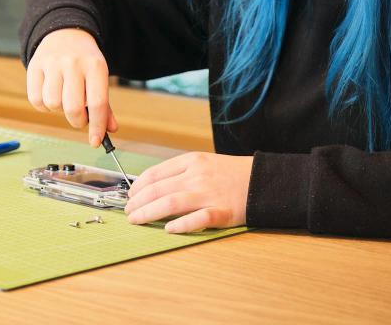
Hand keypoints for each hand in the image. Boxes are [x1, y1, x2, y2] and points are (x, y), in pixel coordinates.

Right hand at [26, 28, 117, 146]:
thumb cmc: (86, 61)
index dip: (97, 126)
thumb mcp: (100, 76)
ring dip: (58, 110)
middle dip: (77, 121)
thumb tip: (110, 130)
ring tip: (64, 99)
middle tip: (79, 118)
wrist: (66, 32)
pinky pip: (36, 99)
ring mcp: (52, 63)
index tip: (96, 142)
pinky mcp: (35, 65)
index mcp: (96, 66)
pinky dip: (43, 106)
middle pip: (73, 108)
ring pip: (52, 104)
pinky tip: (51, 95)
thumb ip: (105, 105)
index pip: (98, 103)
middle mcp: (73, 63)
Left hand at [124, 152, 253, 233]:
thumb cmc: (230, 174)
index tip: (130, 195)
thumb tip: (151, 186)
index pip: (155, 173)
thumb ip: (180, 172)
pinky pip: (197, 220)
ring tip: (136, 220)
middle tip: (128, 212)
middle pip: (158, 190)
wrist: (262, 180)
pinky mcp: (221, 212)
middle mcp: (198, 176)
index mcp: (192, 161)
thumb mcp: (204, 163)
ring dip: (147, 213)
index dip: (137, 186)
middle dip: (137, 202)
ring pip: (170, 203)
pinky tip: (168, 229)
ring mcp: (209, 194)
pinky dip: (180, 225)